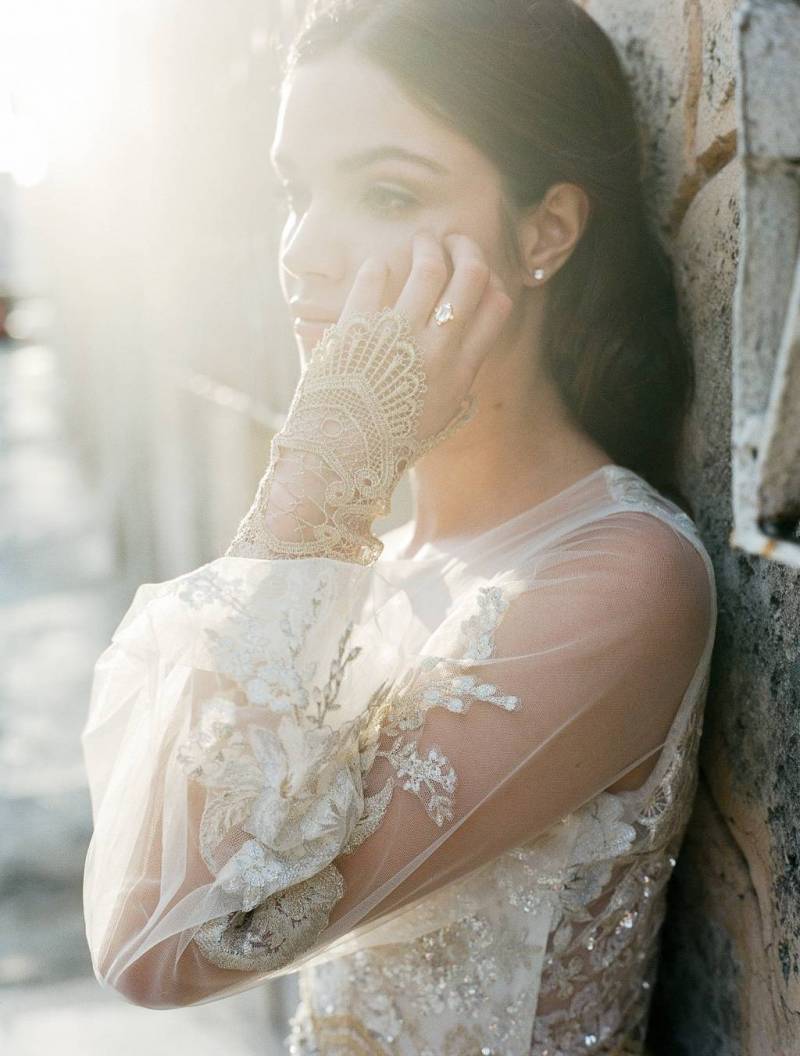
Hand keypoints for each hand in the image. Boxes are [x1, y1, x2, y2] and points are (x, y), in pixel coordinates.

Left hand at [337, 231, 513, 445]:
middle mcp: (437, 350)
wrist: (340, 459)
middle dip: (466, 248)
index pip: (497, 305)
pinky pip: (374, 278)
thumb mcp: (438, 420)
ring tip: (420, 240)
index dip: (492, 278)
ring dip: (426, 246)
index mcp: (461, 371)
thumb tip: (468, 365)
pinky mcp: (359, 329)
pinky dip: (377, 267)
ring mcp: (398, 337)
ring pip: (428, 268)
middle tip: (452, 240)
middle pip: (472, 275)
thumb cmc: (388, 443)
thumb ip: (456, 387)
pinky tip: (376, 267)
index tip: (476, 270)